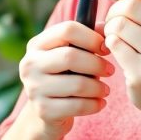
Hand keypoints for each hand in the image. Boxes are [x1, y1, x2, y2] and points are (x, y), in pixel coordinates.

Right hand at [17, 20, 114, 138]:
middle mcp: (30, 63)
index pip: (67, 30)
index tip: (105, 48)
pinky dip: (94, 104)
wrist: (45, 112)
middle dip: (97, 64)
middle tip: (110, 70)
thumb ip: (86, 38)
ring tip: (105, 90)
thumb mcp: (69, 54)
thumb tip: (106, 27)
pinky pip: (77, 106)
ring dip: (98, 87)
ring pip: (77, 84)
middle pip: (71, 56)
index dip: (92, 37)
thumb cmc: (63, 76)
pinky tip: (100, 103)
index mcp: (36, 44)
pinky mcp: (43, 110)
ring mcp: (34, 88)